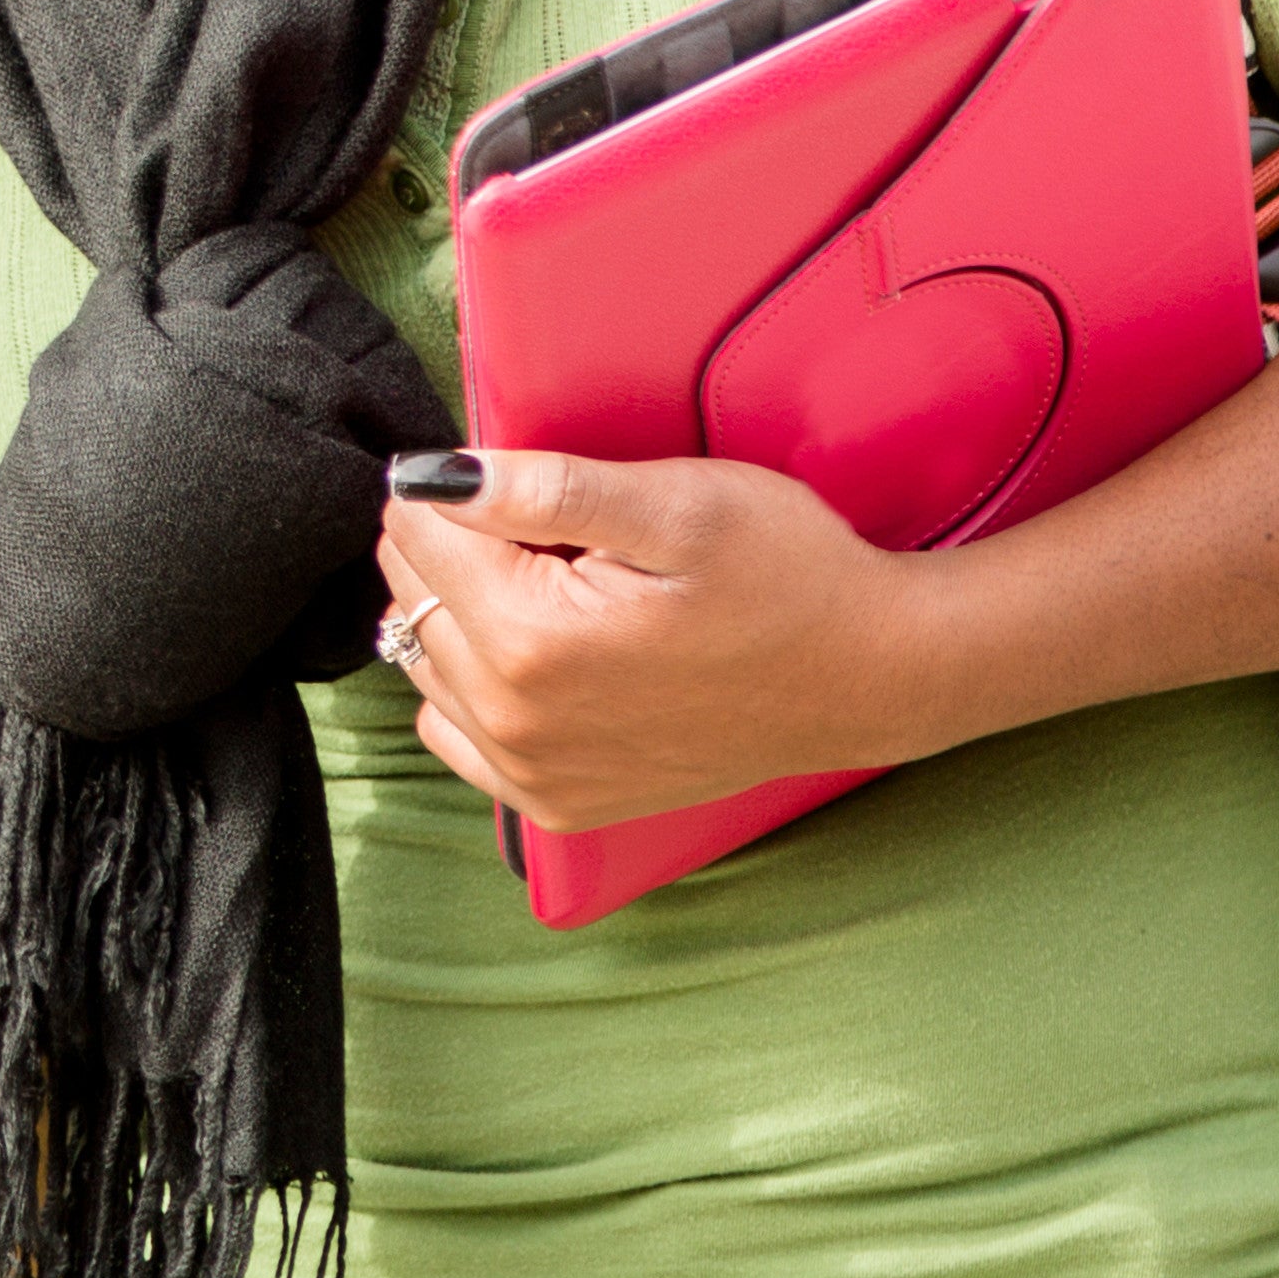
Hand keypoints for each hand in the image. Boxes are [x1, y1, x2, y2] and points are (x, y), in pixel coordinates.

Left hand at [375, 446, 975, 830]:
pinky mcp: (552, 801)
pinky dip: (474, 679)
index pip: (410, 524)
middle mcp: (513, 721)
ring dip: (464, 609)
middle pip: (408, 587)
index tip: (526, 485)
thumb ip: (544, 488)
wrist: (869, 674)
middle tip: (559, 538)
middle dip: (459, 543)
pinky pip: (453, 725)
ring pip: (422, 651)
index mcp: (532, 639)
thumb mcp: (676, 505)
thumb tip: (431, 476)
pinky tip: (543, 651)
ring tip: (561, 590)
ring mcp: (530, 773)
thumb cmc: (787, 575)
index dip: (460, 485)